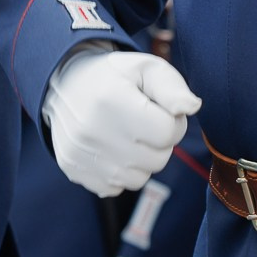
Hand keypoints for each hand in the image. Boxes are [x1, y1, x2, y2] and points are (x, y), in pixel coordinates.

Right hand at [43, 49, 200, 197]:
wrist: (64, 85)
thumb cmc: (114, 76)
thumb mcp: (145, 68)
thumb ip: (172, 87)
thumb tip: (191, 107)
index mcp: (113, 100)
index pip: (168, 133)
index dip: (174, 122)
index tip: (161, 111)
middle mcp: (93, 131)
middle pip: (157, 159)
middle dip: (159, 142)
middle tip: (144, 122)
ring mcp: (81, 155)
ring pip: (139, 179)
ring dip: (141, 160)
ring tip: (127, 135)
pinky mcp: (74, 170)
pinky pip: (115, 188)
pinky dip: (119, 172)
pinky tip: (111, 149)